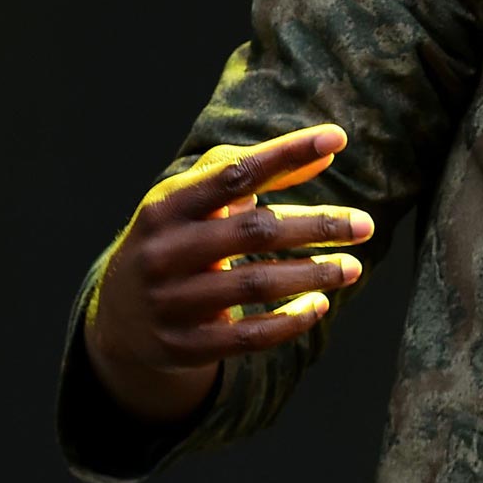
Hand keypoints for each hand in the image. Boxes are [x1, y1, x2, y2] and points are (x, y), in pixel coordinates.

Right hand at [83, 124, 374, 423]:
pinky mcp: (184, 345)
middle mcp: (165, 251)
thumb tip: (328, 151)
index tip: (337, 137)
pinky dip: (289, 321)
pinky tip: (320, 305)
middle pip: (254, 232)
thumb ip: (257, 171)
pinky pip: (247, 336)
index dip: (286, 153)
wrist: (117, 316)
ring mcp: (171, 301)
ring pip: (254, 285)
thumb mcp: (198, 200)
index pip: (234, 173)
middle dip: (317, 226)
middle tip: (365, 225)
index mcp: (167, 206)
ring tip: (353, 267)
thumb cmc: (175, 238)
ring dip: (313, 275)